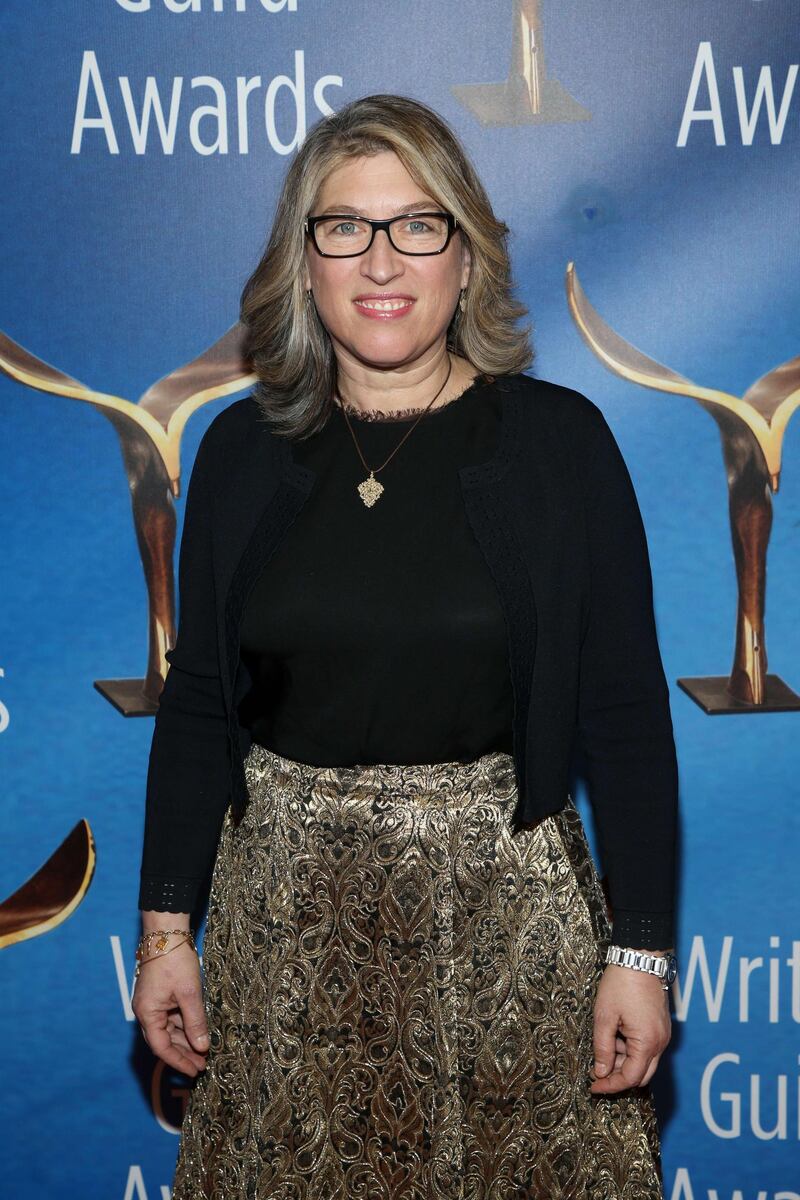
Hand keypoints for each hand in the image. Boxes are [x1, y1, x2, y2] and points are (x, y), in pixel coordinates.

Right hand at [132, 941, 208, 1076]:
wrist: (167, 932)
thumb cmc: (175, 961)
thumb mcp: (190, 993)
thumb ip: (195, 1021)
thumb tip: (202, 1047)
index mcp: (148, 1013)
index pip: (161, 1047)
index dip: (178, 1061)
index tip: (194, 1070)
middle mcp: (146, 1011)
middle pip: (164, 1040)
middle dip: (183, 1054)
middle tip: (203, 1065)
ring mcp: (153, 1003)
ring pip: (169, 1029)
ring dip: (185, 1041)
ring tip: (204, 1052)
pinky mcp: (161, 995)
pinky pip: (172, 1017)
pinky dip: (185, 1026)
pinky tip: (198, 1033)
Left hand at [589, 964, 670, 1093]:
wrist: (640, 958)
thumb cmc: (621, 984)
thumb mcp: (605, 1016)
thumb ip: (603, 1047)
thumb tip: (601, 1072)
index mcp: (647, 1042)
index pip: (631, 1078)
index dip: (611, 1085)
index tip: (594, 1086)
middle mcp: (660, 1042)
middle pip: (641, 1075)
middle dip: (619, 1077)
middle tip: (598, 1073)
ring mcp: (663, 1034)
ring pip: (644, 1061)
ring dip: (624, 1061)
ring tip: (605, 1042)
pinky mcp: (661, 1027)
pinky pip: (648, 1048)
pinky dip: (631, 1049)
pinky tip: (616, 1034)